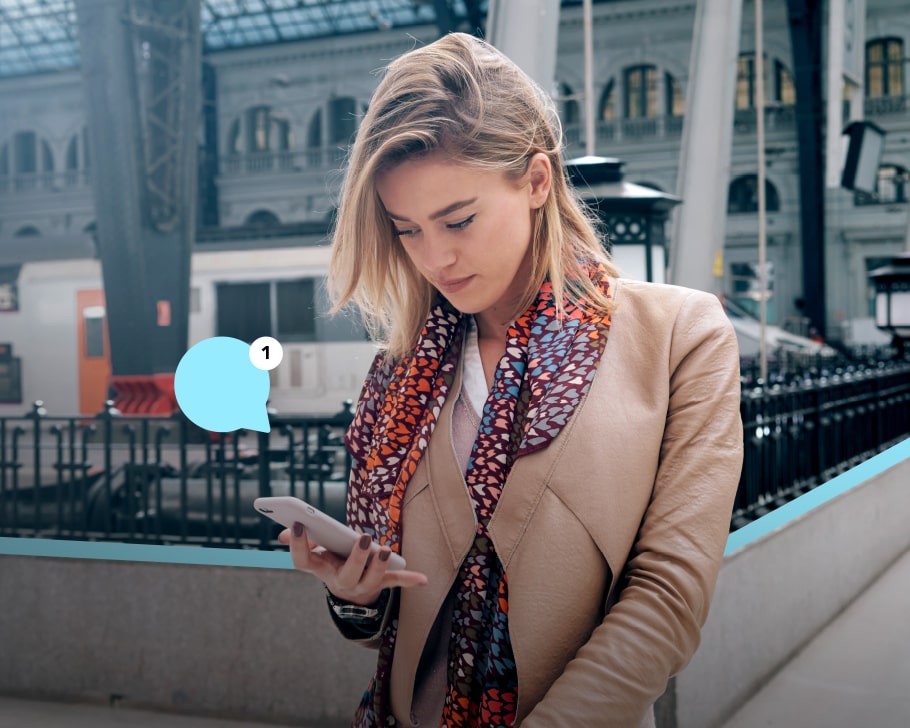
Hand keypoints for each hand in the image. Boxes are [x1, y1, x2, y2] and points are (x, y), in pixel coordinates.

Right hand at [278, 521, 427, 605]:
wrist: (350, 587)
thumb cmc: (332, 559)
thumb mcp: (317, 551)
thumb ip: (304, 542)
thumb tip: (284, 533)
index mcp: (321, 569)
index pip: (303, 561)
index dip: (298, 545)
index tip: (298, 524)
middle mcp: (341, 582)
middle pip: (348, 575)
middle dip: (356, 558)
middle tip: (363, 537)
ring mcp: (362, 585)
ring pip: (372, 580)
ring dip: (380, 566)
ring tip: (385, 550)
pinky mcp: (381, 583)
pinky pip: (395, 582)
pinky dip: (410, 580)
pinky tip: (423, 579)